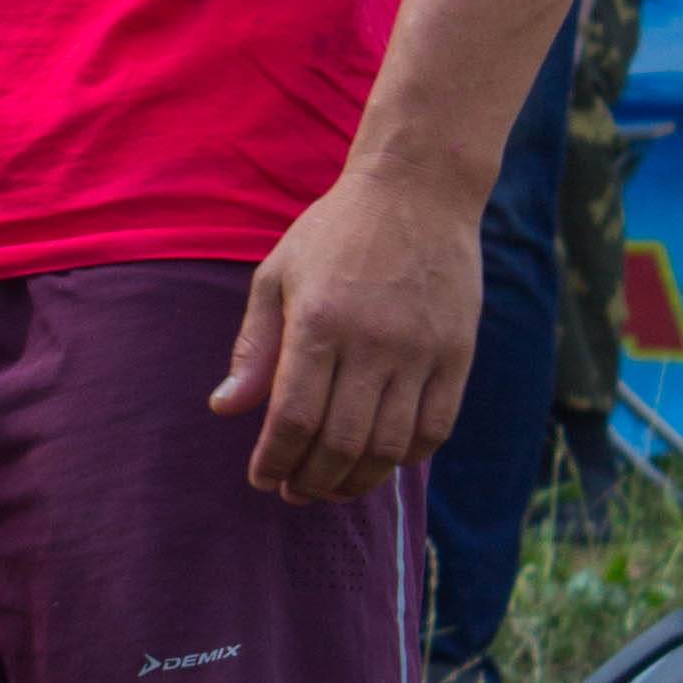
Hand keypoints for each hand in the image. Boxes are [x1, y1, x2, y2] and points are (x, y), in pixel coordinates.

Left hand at [211, 157, 484, 502]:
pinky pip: (434, 428)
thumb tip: (225, 410)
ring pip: (388, 447)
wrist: (418, 191)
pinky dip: (406, 457)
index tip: (263, 479)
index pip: (293, 418)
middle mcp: (371, 342)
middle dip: (311, 481)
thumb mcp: (278, 275)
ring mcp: (420, 350)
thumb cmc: (335, 232)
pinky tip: (382, 459)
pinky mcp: (458, 353)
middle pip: (341, 443)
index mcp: (318, 322)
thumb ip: (254, 347)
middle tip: (294, 492)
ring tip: (333, 486)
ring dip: (357, 481)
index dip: (275, 461)